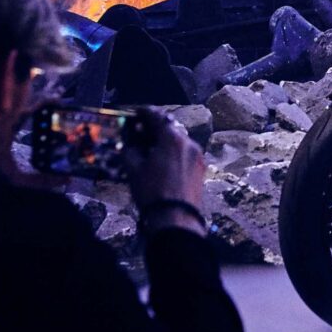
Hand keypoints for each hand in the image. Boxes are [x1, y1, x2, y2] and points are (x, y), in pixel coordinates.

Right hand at [127, 113, 206, 234]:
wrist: (177, 219)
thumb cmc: (152, 192)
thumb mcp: (134, 170)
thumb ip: (130, 152)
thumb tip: (130, 146)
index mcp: (172, 138)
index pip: (156, 117)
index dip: (144, 112)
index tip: (136, 111)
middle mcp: (189, 142)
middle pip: (170, 128)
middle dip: (156, 128)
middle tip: (142, 131)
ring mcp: (198, 156)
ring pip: (179, 141)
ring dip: (166, 141)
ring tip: (152, 148)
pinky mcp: (201, 169)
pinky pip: (185, 154)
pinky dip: (174, 153)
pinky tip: (164, 162)